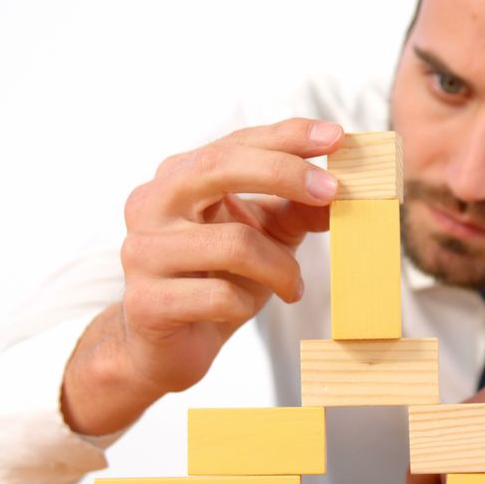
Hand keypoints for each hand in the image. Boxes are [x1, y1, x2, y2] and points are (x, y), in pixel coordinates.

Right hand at [61, 118, 344, 434]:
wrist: (168, 347)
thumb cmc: (218, 280)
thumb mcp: (265, 235)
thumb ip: (298, 208)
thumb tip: (342, 192)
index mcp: (178, 177)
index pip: (236, 143)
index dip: (287, 136)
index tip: (336, 137)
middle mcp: (152, 204)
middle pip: (220, 167)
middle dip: (284, 173)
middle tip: (333, 192)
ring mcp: (143, 252)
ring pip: (235, 243)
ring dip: (280, 268)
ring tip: (292, 286)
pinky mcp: (146, 302)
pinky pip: (220, 296)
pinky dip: (247, 303)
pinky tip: (245, 308)